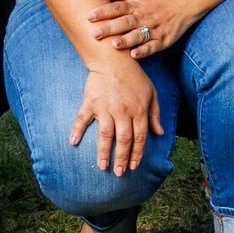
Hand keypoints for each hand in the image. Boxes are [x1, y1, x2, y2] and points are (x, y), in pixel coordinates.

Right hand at [71, 57, 159, 175]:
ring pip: (105, 135)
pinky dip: (77, 130)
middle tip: (119, 173)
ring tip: (102, 167)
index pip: (139, 137)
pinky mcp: (90, 102)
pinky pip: (82, 119)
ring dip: (103, 152)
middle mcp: (123, 111)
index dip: (137, 153)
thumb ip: (155, 114)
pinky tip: (73, 143)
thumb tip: (160, 133)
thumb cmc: (134, 77)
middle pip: (123, 140)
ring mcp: (105, 107)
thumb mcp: (151, 93)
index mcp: (139, 110)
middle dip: (122, 159)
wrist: (113, 59)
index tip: (134, 166)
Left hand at [85, 0, 203, 58]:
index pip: (117, 8)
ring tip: (114, 44)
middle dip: (110, 28)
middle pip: (125, 22)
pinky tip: (134, 54)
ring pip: (138, 36)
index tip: (89, 16)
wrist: (186, 2)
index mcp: (136, 4)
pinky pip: (152, 46)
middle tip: (95, 34)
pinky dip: (144, 50)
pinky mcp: (163, 40)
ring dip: (126, 40)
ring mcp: (154, 29)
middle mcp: (144, 17)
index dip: (103, 11)